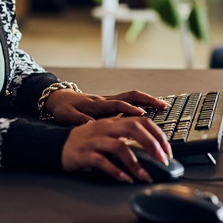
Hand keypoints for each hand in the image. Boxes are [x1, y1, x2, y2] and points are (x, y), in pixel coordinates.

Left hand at [44, 89, 168, 125]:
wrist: (59, 98)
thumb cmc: (63, 108)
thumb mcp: (68, 116)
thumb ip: (80, 121)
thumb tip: (92, 126)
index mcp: (97, 105)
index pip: (116, 104)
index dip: (128, 109)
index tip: (141, 113)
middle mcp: (106, 100)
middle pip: (130, 96)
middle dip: (147, 100)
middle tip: (163, 105)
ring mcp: (109, 101)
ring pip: (132, 97)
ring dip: (148, 100)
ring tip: (163, 106)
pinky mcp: (110, 104)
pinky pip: (129, 101)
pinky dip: (142, 103)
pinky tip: (151, 110)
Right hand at [61, 116, 172, 182]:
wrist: (59, 145)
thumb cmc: (88, 142)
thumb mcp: (109, 135)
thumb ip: (127, 138)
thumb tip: (154, 151)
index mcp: (114, 122)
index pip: (141, 121)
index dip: (157, 134)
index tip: (167, 151)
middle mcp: (105, 128)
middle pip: (133, 128)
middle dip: (151, 144)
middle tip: (162, 161)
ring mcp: (94, 141)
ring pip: (119, 147)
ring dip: (135, 163)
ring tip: (145, 176)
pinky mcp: (84, 154)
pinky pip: (102, 162)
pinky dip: (116, 171)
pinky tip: (125, 179)